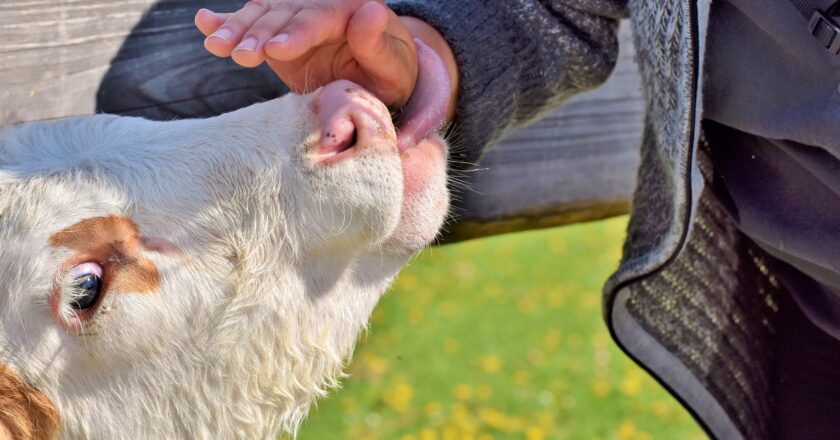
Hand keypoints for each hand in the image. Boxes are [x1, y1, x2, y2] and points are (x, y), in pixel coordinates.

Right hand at [194, 0, 418, 109]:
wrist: (376, 79)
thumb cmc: (389, 75)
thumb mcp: (394, 67)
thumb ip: (378, 44)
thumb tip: (370, 10)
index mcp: (349, 9)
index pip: (319, 17)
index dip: (297, 32)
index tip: (276, 50)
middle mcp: (318, 6)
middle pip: (283, 15)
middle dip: (258, 34)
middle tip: (240, 55)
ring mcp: (294, 18)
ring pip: (262, 17)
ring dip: (237, 31)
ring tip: (216, 47)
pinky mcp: (277, 34)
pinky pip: (251, 24)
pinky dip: (226, 22)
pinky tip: (203, 22)